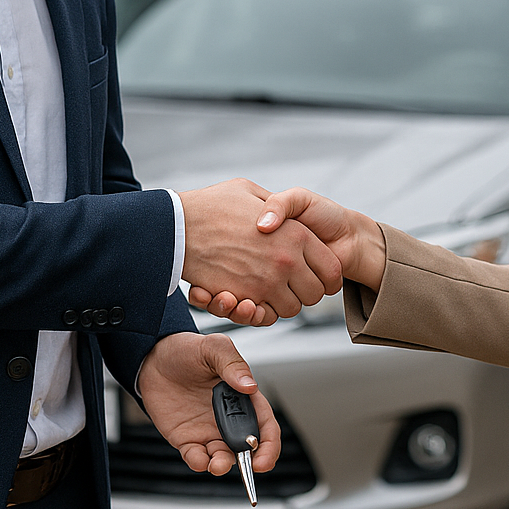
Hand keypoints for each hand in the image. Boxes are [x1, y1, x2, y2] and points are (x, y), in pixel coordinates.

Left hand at [137, 331, 280, 476]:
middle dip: (250, 461)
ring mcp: (208, 430)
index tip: (264, 458)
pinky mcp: (186, 439)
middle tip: (249, 466)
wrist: (153, 358)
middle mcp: (228, 418)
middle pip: (248, 447)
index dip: (270, 444)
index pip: (264, 425)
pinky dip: (199, 462)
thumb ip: (232, 364)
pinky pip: (196, 457)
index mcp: (242, 397)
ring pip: (223, 457)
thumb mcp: (213, 347)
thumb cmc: (186, 350)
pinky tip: (198, 459)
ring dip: (223, 465)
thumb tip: (250, 385)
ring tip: (217, 465)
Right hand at [179, 179, 342, 320]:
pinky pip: (266, 316)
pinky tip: (255, 297)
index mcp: (296, 234)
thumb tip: (284, 216)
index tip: (317, 274)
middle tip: (293, 283)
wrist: (176, 225)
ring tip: (272, 289)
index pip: (331, 269)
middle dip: (307, 292)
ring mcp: (265, 282)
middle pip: (316, 294)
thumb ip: (275, 205)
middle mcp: (286, 260)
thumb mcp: (251, 192)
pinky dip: (263, 312)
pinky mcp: (244, 298)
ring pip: (293, 309)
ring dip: (284, 303)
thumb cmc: (211, 205)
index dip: (328, 275)